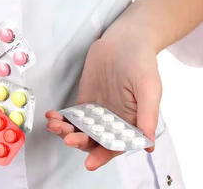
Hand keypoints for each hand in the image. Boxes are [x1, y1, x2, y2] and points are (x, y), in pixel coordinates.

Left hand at [46, 35, 161, 170]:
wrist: (125, 40)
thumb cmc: (142, 62)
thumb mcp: (149, 87)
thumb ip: (148, 115)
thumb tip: (148, 144)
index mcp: (131, 123)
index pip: (116, 146)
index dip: (103, 156)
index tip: (90, 163)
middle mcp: (113, 122)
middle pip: (94, 141)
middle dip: (80, 142)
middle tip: (68, 138)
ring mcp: (98, 112)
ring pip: (80, 130)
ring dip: (66, 132)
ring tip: (55, 126)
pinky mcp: (85, 101)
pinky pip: (72, 116)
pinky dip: (61, 119)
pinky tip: (53, 117)